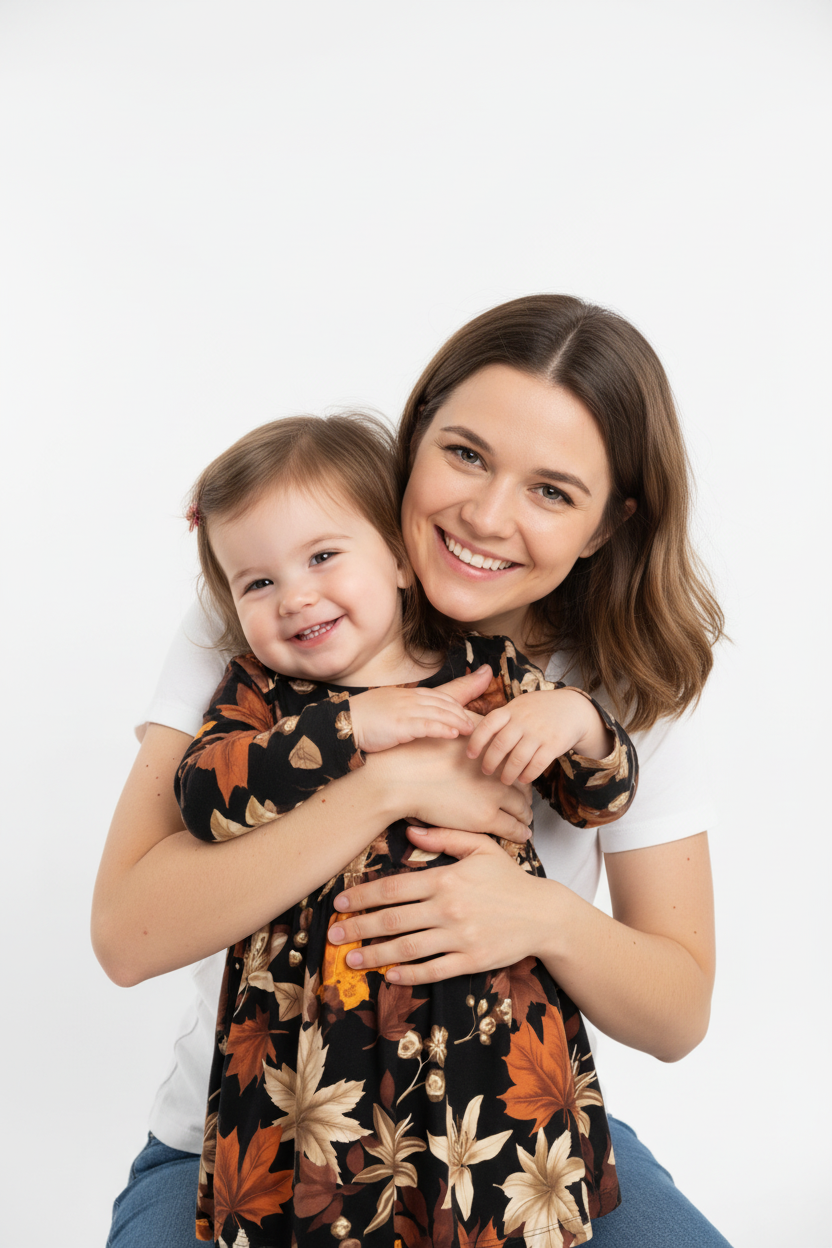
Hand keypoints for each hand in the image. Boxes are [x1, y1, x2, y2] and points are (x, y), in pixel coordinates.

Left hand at [327, 827, 542, 983]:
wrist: (543, 914)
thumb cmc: (508, 879)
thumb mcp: (480, 847)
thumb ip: (444, 837)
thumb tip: (408, 830)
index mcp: (446, 880)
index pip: (393, 889)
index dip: (363, 896)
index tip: (341, 903)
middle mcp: (448, 909)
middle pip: (393, 920)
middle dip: (358, 927)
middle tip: (333, 934)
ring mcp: (459, 937)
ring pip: (408, 948)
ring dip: (375, 955)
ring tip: (351, 959)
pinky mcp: (471, 961)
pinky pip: (433, 970)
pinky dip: (409, 974)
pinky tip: (389, 975)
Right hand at [349, 686, 475, 752]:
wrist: (343, 724)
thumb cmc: (363, 720)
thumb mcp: (388, 709)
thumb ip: (406, 709)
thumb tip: (416, 719)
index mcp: (407, 694)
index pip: (439, 695)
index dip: (456, 703)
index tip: (469, 712)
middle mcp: (409, 699)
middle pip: (444, 702)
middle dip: (463, 712)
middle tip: (478, 723)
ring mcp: (405, 710)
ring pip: (439, 712)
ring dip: (458, 720)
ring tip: (473, 730)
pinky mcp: (400, 725)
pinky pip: (426, 725)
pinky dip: (443, 728)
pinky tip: (454, 734)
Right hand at [365, 730, 532, 842]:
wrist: (401, 778)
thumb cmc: (414, 753)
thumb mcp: (444, 725)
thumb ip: (463, 719)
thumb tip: (471, 702)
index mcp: (489, 747)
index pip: (515, 759)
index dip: (517, 770)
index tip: (517, 776)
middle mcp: (496, 769)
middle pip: (522, 783)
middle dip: (525, 795)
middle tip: (526, 802)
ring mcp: (493, 794)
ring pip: (522, 808)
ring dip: (525, 815)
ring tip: (525, 821)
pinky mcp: (486, 817)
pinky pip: (513, 828)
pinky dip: (520, 832)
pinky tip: (523, 834)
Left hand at [466, 688, 613, 784]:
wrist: (573, 708)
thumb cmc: (539, 709)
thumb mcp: (519, 705)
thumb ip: (501, 718)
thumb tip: (474, 734)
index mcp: (511, 710)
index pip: (488, 725)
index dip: (476, 741)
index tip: (470, 755)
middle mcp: (523, 720)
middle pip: (500, 745)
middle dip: (490, 762)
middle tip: (486, 772)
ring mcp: (539, 733)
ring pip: (518, 758)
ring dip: (508, 773)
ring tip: (505, 780)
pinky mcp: (554, 745)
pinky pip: (537, 764)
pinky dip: (528, 774)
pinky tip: (523, 779)